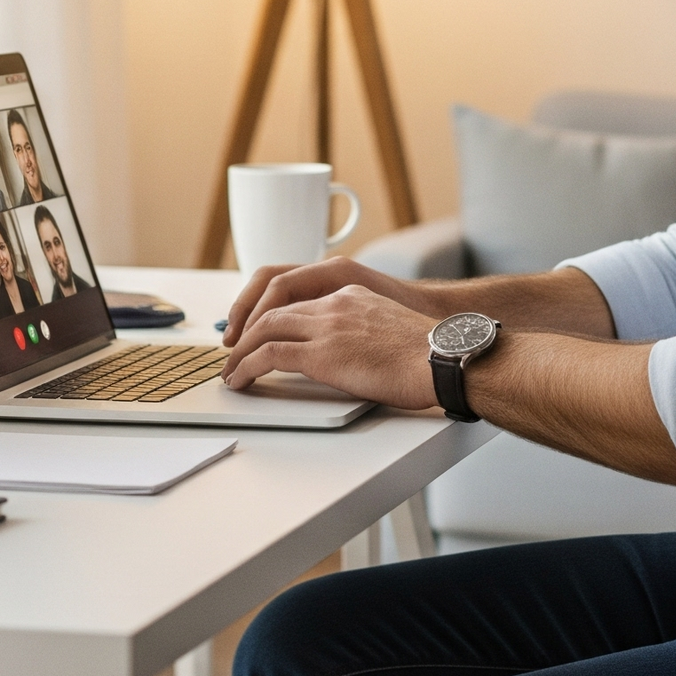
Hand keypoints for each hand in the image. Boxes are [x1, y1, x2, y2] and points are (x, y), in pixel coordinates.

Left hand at [219, 283, 438, 409]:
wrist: (443, 359)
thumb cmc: (429, 356)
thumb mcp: (391, 330)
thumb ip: (365, 333)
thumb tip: (355, 357)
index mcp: (351, 294)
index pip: (297, 299)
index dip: (270, 318)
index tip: (259, 335)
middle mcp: (335, 303)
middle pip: (273, 310)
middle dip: (247, 332)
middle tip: (234, 354)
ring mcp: (326, 326)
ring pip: (264, 329)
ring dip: (241, 352)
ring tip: (231, 372)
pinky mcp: (321, 352)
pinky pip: (268, 355)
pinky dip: (247, 367)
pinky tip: (240, 380)